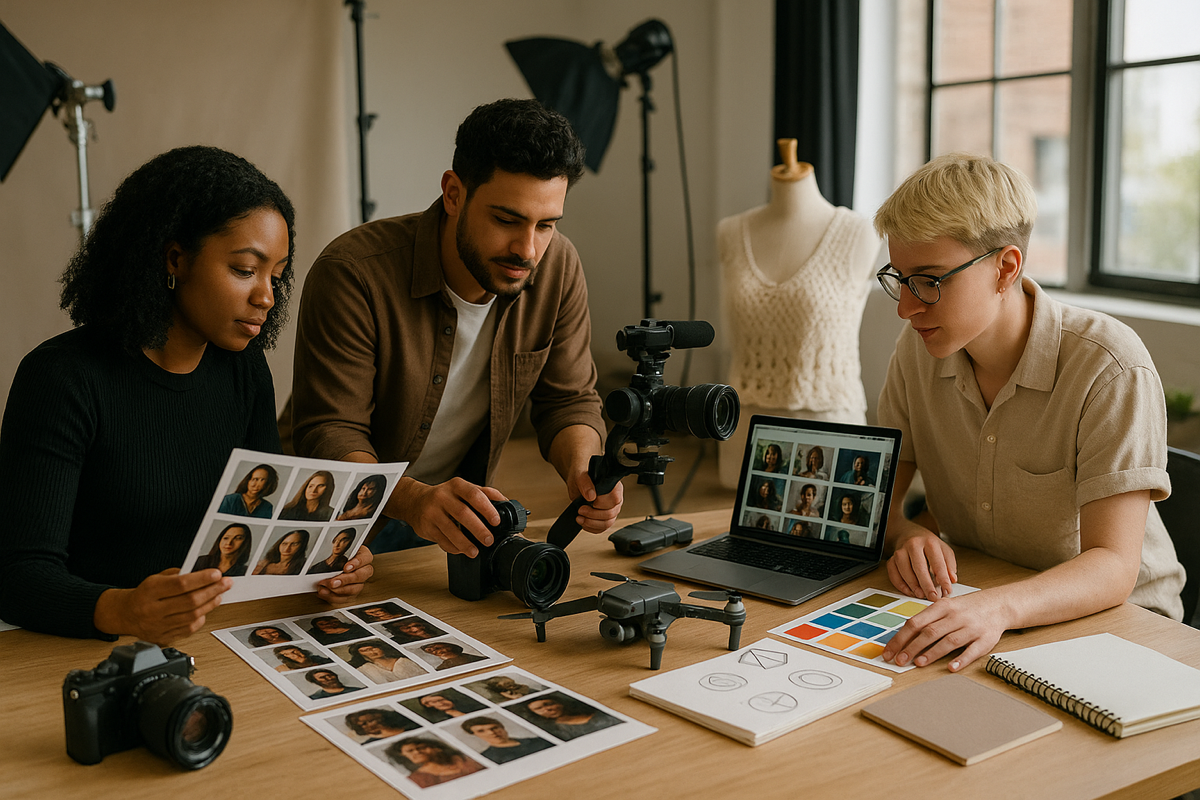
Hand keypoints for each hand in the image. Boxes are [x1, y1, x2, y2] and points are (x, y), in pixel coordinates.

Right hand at [94, 568, 229, 644]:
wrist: (125, 614)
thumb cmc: (144, 595)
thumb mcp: (155, 579)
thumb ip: (178, 576)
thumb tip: (204, 573)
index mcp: (149, 591)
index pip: (181, 584)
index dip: (202, 579)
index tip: (217, 574)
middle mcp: (153, 610)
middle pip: (190, 601)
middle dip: (212, 590)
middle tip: (226, 583)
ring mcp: (158, 626)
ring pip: (192, 616)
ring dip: (210, 604)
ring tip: (219, 595)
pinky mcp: (163, 638)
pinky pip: (188, 629)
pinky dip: (201, 619)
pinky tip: (206, 610)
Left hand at [316, 545, 373, 602]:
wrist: (329, 564)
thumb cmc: (336, 554)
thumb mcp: (337, 547)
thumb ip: (338, 548)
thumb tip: (335, 550)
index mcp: (363, 556)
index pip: (365, 558)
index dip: (357, 563)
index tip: (346, 567)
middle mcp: (363, 570)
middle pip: (361, 576)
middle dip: (346, 580)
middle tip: (333, 582)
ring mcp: (358, 583)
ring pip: (354, 589)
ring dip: (338, 590)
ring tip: (325, 587)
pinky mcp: (350, 594)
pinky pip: (344, 598)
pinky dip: (333, 596)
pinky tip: (324, 592)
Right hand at [389, 477, 507, 555]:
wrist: (415, 501)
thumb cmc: (445, 497)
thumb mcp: (463, 489)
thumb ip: (484, 493)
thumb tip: (505, 502)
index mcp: (456, 485)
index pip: (474, 494)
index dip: (487, 508)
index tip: (496, 521)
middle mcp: (442, 497)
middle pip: (463, 513)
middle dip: (478, 529)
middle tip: (489, 540)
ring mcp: (432, 512)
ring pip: (450, 530)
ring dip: (465, 543)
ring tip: (475, 551)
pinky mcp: (426, 527)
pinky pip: (441, 540)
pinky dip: (453, 547)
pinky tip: (461, 550)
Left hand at [568, 471, 624, 533]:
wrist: (578, 483)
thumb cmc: (582, 476)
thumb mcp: (580, 476)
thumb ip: (586, 484)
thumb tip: (591, 496)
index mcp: (614, 487)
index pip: (614, 499)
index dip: (600, 503)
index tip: (588, 500)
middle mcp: (616, 499)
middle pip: (610, 514)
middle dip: (592, 514)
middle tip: (581, 510)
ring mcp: (611, 510)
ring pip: (607, 523)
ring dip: (591, 523)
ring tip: (580, 518)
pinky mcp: (605, 518)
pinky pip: (602, 528)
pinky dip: (591, 527)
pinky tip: (583, 522)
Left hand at [881, 590, 1008, 670]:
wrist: (997, 605)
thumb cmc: (965, 608)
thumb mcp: (944, 608)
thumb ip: (926, 620)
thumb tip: (903, 638)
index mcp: (942, 607)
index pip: (916, 623)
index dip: (900, 638)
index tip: (889, 652)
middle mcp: (955, 616)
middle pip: (930, 632)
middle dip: (912, 647)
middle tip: (899, 661)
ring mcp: (971, 628)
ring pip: (949, 641)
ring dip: (932, 653)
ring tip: (919, 663)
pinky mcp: (985, 640)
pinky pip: (972, 651)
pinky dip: (961, 659)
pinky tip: (951, 667)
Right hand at [886, 519, 956, 600]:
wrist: (908, 533)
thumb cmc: (928, 544)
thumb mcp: (944, 550)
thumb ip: (949, 565)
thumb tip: (952, 580)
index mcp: (929, 542)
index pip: (937, 562)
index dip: (943, 578)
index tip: (947, 590)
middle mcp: (913, 545)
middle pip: (919, 567)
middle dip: (927, 584)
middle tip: (933, 597)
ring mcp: (900, 551)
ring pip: (904, 570)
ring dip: (913, 585)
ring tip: (922, 595)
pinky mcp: (891, 559)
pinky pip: (893, 574)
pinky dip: (901, 585)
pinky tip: (909, 591)